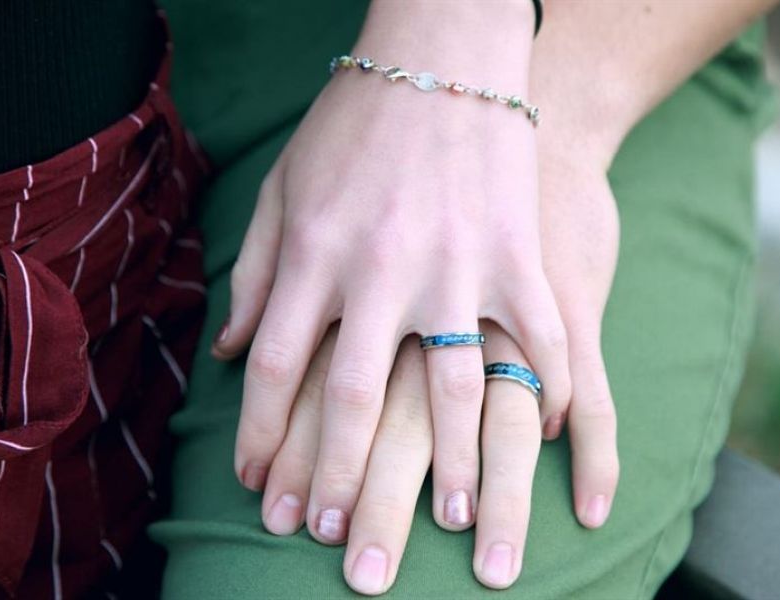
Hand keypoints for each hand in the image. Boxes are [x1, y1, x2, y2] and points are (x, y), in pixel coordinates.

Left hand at [256, 158, 618, 593]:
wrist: (441, 52)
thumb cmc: (354, 121)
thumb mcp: (284, 187)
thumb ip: (253, 273)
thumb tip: (229, 351)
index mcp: (313, 255)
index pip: (275, 373)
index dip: (265, 441)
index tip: (263, 491)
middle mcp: (379, 272)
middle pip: (354, 401)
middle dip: (343, 483)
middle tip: (339, 542)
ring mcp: (455, 265)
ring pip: (453, 388)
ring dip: (455, 466)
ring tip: (457, 523)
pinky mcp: (516, 255)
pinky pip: (540, 337)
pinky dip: (549, 388)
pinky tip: (549, 433)